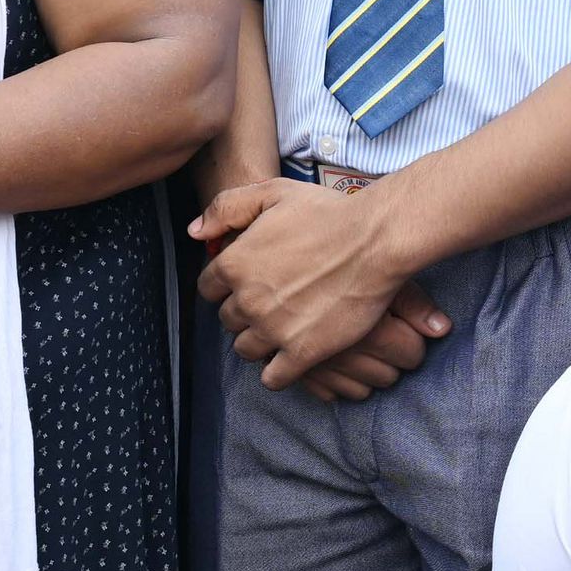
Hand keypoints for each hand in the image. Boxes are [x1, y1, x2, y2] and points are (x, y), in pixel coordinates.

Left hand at [190, 172, 451, 392]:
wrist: (375, 242)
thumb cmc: (328, 213)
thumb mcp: (272, 192)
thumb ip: (226, 207)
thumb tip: (195, 232)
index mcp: (234, 263)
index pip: (209, 289)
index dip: (227, 286)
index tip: (248, 283)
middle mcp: (247, 299)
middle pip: (228, 321)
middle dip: (244, 313)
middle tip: (271, 303)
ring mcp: (273, 329)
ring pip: (246, 350)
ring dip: (259, 342)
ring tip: (281, 329)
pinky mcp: (301, 352)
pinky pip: (273, 378)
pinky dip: (278, 372)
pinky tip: (292, 356)